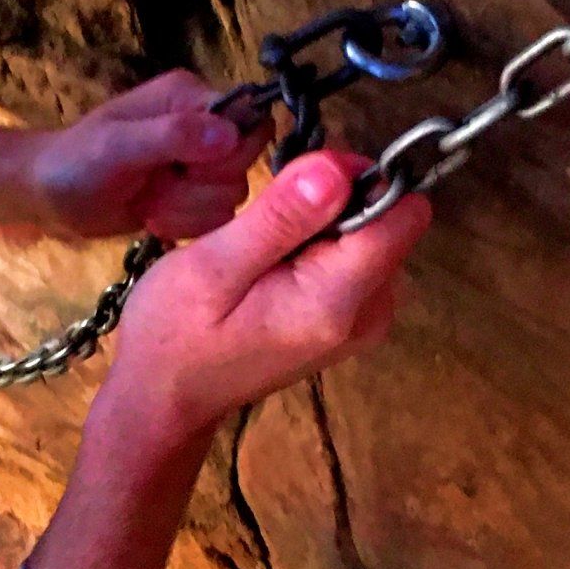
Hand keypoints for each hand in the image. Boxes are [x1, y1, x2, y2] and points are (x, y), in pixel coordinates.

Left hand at [22, 72, 267, 242]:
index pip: (251, 122)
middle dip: (200, 187)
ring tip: (148, 203)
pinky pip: (216, 218)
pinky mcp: (192, 195)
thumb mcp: (118, 146)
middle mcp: (203, 126)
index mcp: (190, 97)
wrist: (48, 196)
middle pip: (245, 164)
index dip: (230, 154)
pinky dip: (184, 225)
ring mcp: (198, 163)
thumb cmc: (75, 163)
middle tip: (158, 187)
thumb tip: (229, 134)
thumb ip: (172, 136)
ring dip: (187, 210)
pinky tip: (152, 217)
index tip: (189, 169)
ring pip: (231, 196)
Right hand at [97, 149, 428, 447]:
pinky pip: (358, 259)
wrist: (167, 397)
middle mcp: (369, 314)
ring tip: (264, 246)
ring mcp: (365, 321)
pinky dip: (323, 247)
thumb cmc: (175, 334)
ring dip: (326, 223)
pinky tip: (275, 264)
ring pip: (376, 236)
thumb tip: (339, 170)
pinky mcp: (352, 321)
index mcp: (336, 301)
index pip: (402, 214)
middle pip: (391, 222)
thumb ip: (280, 218)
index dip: (358, 179)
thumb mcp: (213, 266)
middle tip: (267, 220)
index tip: (300, 181)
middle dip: (337, 201)